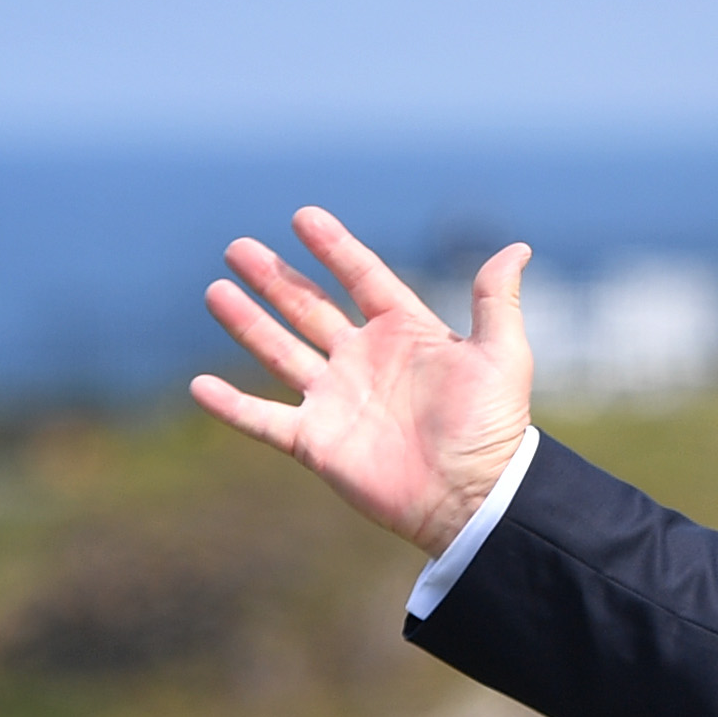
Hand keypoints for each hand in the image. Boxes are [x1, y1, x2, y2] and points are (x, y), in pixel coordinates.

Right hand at [190, 205, 536, 556]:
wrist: (474, 500)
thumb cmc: (493, 429)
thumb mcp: (502, 356)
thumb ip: (496, 301)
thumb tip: (516, 248)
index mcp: (405, 332)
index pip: (362, 277)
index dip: (334, 248)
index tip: (303, 216)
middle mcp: (363, 359)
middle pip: (308, 307)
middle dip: (274, 278)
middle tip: (237, 247)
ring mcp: (336, 399)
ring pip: (280, 352)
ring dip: (247, 323)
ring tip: (215, 290)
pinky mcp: (317, 442)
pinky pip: (264, 420)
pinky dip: (232, 406)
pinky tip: (200, 386)